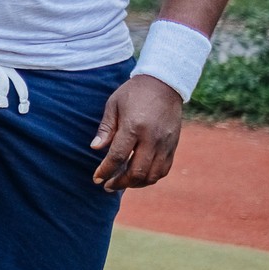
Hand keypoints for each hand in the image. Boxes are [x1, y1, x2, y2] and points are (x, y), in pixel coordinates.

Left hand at [90, 74, 182, 190]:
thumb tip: (95, 148)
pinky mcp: (173, 146)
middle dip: (120, 183)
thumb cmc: (134, 93)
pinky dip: (151, 178)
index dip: (105, 171)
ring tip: (122, 183)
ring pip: (152, 175)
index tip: (96, 179)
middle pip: (137, 171)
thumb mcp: (113, 105)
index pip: (118, 156)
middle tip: (108, 186)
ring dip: (136, 184)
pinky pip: (163, 169)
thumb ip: (106, 129)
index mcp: (134, 127)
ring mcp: (165, 143)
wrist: (164, 84)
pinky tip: (139, 177)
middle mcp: (152, 138)